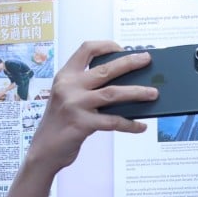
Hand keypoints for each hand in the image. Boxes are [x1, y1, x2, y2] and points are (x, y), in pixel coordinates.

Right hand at [28, 40, 156, 170]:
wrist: (44, 151)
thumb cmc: (60, 124)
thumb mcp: (67, 99)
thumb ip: (87, 89)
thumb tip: (124, 86)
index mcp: (65, 76)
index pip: (86, 50)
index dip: (105, 45)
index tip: (122, 48)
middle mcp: (69, 87)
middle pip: (105, 69)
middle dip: (129, 63)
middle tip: (147, 59)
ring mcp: (75, 105)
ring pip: (113, 93)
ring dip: (137, 92)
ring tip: (153, 93)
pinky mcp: (82, 124)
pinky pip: (113, 122)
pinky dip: (129, 124)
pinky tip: (141, 126)